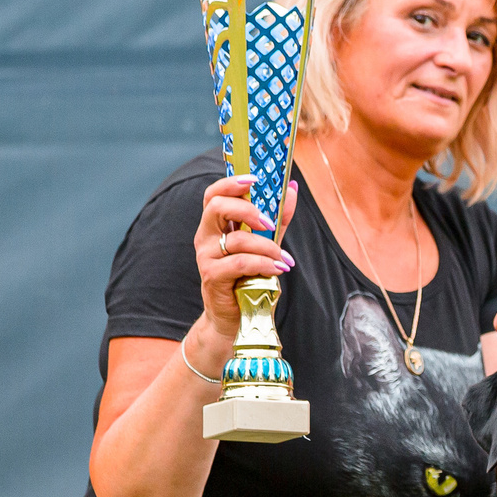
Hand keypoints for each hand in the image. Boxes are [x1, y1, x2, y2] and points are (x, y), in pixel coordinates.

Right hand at [194, 172, 300, 340]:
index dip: (231, 182)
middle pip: (217, 207)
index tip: (255, 179)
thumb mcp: (266, 245)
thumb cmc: (249, 278)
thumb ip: (277, 220)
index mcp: (215, 225)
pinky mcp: (212, 277)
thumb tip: (292, 189)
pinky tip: (279, 269)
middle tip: (270, 222)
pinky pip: (241, 263)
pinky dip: (264, 264)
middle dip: (248, 210)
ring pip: (237, 240)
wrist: (237, 317)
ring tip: (284, 259)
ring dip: (267, 247)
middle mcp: (205, 237)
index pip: (213, 194)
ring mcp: (206, 257)